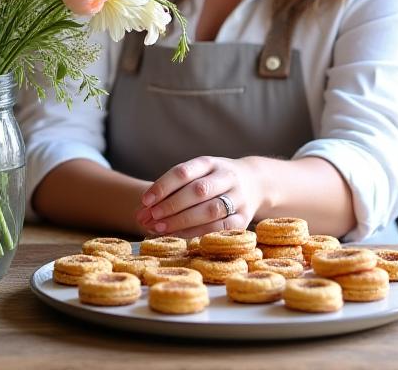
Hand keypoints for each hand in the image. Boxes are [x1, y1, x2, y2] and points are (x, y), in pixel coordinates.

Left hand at [134, 156, 261, 237]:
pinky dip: (198, 233)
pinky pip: (221, 228)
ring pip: (210, 210)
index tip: (144, 201)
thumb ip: (173, 189)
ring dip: (182, 221)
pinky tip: (180, 236)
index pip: (184, 171)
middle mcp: (227, 176)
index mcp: (211, 162)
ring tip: (159, 229)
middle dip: (170, 206)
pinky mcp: (245, 218)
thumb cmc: (214, 180)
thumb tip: (142, 211)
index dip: (162, 186)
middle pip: (197, 191)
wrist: (255, 182)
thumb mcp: (198, 173)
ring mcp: (238, 197)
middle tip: (148, 218)